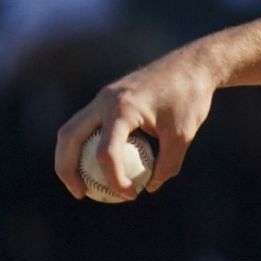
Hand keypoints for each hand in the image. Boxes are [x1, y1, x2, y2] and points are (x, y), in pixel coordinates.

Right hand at [53, 48, 218, 198]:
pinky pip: (88, 125)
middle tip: (81, 194)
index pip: (106, 152)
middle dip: (67, 169)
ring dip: (70, 157)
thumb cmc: (190, 99)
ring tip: (83, 185)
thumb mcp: (184, 136)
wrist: (193, 65)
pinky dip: (86, 145)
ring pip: (72, 129)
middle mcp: (104, 100)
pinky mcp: (107, 98)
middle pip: (69, 137)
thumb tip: (149, 186)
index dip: (114, 180)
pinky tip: (99, 166)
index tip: (132, 195)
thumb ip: (167, 164)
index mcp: (122, 108)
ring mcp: (103, 97)